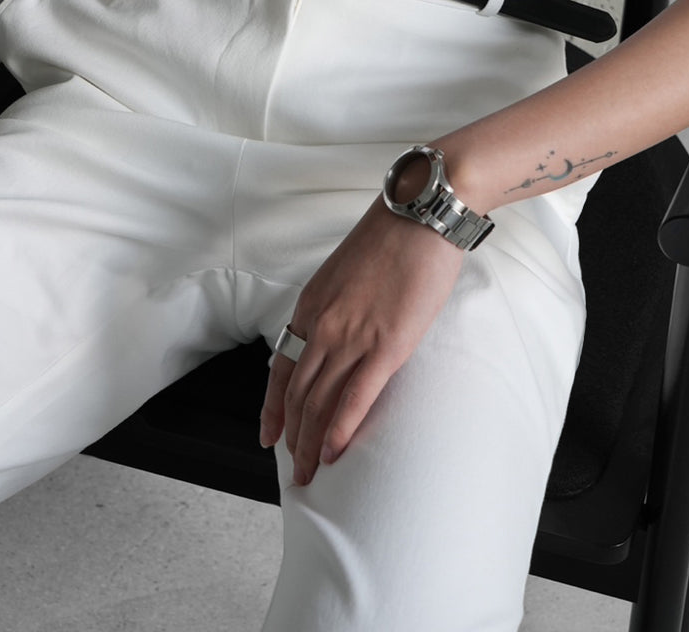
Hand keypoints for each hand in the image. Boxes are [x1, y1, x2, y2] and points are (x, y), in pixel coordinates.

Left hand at [259, 194, 464, 485]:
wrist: (419, 215)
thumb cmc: (390, 238)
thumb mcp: (344, 273)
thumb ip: (334, 307)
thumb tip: (335, 336)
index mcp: (310, 306)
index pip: (281, 369)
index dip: (273, 409)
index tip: (269, 436)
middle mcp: (322, 325)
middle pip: (297, 394)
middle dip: (291, 438)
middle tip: (294, 470)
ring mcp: (352, 337)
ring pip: (319, 402)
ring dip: (310, 443)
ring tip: (310, 472)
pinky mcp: (386, 345)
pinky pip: (355, 396)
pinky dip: (340, 429)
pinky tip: (333, 452)